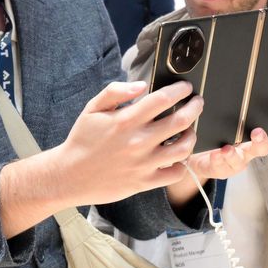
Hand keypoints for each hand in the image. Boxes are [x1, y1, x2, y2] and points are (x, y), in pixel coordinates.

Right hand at [55, 80, 202, 204]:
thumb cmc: (82, 140)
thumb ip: (115, 91)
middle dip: (194, 107)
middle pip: (181, 121)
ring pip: (184, 148)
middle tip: (197, 103)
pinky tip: (178, 155)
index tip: (185, 88)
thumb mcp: (92, 108)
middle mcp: (138, 141)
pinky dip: (182, 163)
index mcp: (126, 120)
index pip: (163, 99)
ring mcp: (144, 163)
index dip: (180, 90)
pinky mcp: (145, 182)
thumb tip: (141, 85)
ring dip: (192, 135)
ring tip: (191, 129)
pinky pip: (175, 173)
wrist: (70, 175)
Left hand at [167, 112, 267, 205]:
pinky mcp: (220, 169)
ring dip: (234, 154)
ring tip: (227, 148)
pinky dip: (218, 160)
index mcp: (253, 135)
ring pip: (240, 160)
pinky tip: (215, 154)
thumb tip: (230, 80)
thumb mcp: (224, 117)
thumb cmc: (215, 132)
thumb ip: (232, 104)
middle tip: (257, 133)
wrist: (197, 154)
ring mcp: (235, 161)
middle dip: (261, 140)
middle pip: (262, 147)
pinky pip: (221, 166)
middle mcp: (248, 149)